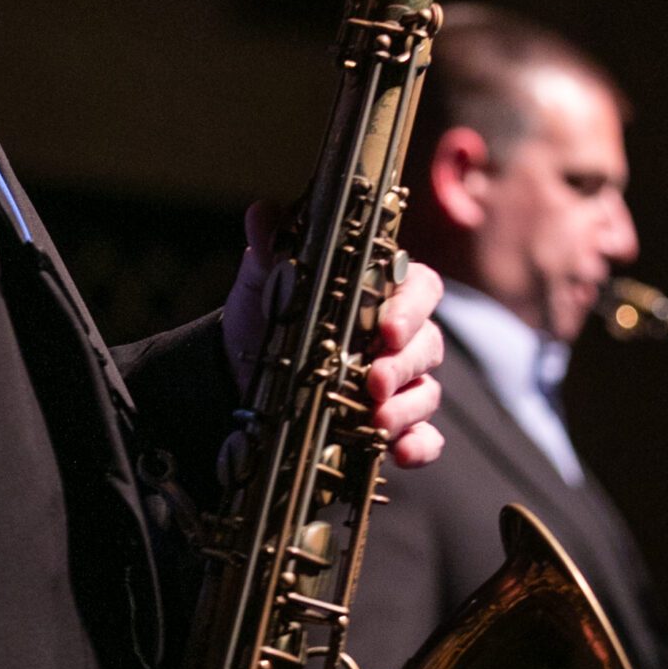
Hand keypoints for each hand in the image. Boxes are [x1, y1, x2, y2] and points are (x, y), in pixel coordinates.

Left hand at [221, 201, 444, 467]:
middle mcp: (399, 338)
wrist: (238, 375)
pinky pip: (424, 437)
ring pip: (427, 392)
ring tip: (375, 420)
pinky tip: (397, 454)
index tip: (387, 328)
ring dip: (407, 408)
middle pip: (428, 344)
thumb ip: (271, 250)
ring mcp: (399, 384)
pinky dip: (418, 446)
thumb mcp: (264, 283)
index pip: (419, 289)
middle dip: (404, 364)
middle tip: (374, 381)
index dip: (412, 307)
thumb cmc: (266, 318)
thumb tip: (262, 214)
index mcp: (381, 294)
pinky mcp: (390, 425)